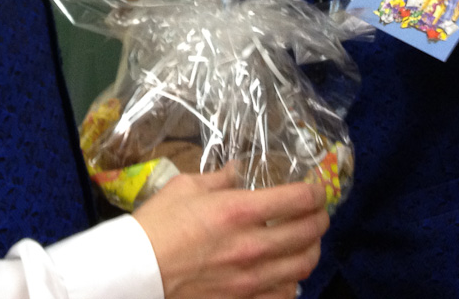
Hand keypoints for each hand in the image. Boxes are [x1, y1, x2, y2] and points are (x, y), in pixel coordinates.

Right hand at [133, 168, 327, 298]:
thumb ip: (219, 178)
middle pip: (309, 232)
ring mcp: (250, 279)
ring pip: (303, 265)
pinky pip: (285, 294)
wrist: (137, 271)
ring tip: (308, 240)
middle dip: (321, 218)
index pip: (298, 199)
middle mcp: (252, 246)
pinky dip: (293, 281)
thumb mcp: (185, 187)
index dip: (316, 191)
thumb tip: (238, 171)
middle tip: (318, 211)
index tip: (316, 187)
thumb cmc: (157, 224)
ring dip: (312, 249)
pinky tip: (286, 271)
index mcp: (239, 211)